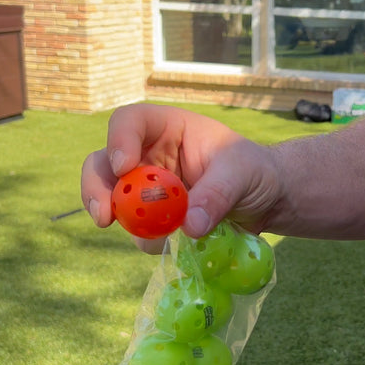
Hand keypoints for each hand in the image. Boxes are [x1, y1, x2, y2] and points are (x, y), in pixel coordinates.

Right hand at [80, 103, 281, 250]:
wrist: (268, 200)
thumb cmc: (255, 171)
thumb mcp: (243, 174)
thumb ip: (217, 195)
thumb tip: (189, 226)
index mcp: (168, 128)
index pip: (130, 122)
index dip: (119, 140)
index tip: (124, 167)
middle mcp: (149, 155)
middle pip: (103, 163)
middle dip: (97, 188)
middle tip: (104, 216)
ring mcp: (146, 189)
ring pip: (113, 201)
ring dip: (128, 221)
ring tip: (162, 237)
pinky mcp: (153, 219)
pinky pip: (139, 231)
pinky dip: (151, 240)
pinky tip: (178, 242)